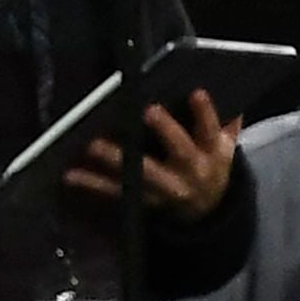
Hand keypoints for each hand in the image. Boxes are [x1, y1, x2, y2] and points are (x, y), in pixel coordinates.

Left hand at [63, 88, 240, 222]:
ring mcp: (166, 188)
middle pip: (180, 151)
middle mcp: (190, 172)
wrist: (207, 210)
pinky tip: (71, 174)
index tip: (195, 91)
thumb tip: (228, 90)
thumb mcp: (225, 146)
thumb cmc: (210, 164)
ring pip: (143, 173)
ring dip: (118, 159)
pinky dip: (92, 183)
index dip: (204, 113)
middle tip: (147, 110)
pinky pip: (117, 192)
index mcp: (212, 153)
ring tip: (94, 143)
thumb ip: (227, 121)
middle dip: (166, 131)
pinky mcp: (144, 200)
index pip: (210, 130)